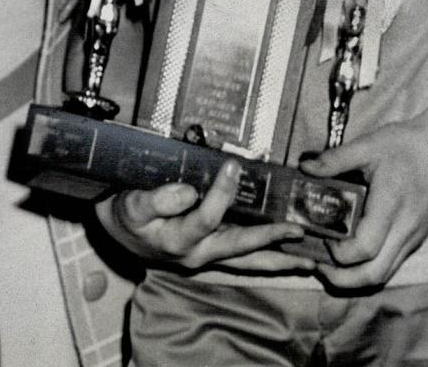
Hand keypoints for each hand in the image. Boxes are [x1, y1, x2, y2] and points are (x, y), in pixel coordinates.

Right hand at [97, 160, 314, 273]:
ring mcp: (206, 258)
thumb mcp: (130, 205)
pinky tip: (288, 256)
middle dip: (270, 239)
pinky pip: (244, 259)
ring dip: (278, 260)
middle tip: (296, 231)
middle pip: (239, 249)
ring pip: (247, 261)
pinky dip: (266, 258)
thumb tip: (187, 192)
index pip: (206, 218)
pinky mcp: (210, 254)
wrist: (118, 233)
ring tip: (309, 261)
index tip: (232, 165)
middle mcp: (196, 255)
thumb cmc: (123, 214)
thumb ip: (155, 200)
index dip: (220, 193)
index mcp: (176, 240)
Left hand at [301, 113, 427, 288]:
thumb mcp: (367, 145)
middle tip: (318, 264)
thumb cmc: (405, 145)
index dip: (338, 253)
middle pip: (374, 274)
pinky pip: (392, 264)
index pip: (365, 248)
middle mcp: (405, 230)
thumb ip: (335, 159)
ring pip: (385, 274)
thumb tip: (304, 167)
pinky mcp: (416, 239)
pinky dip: (369, 268)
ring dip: (355, 277)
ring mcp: (413, 238)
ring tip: (329, 263)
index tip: (320, 238)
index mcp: (391, 206)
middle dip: (342, 278)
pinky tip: (351, 253)